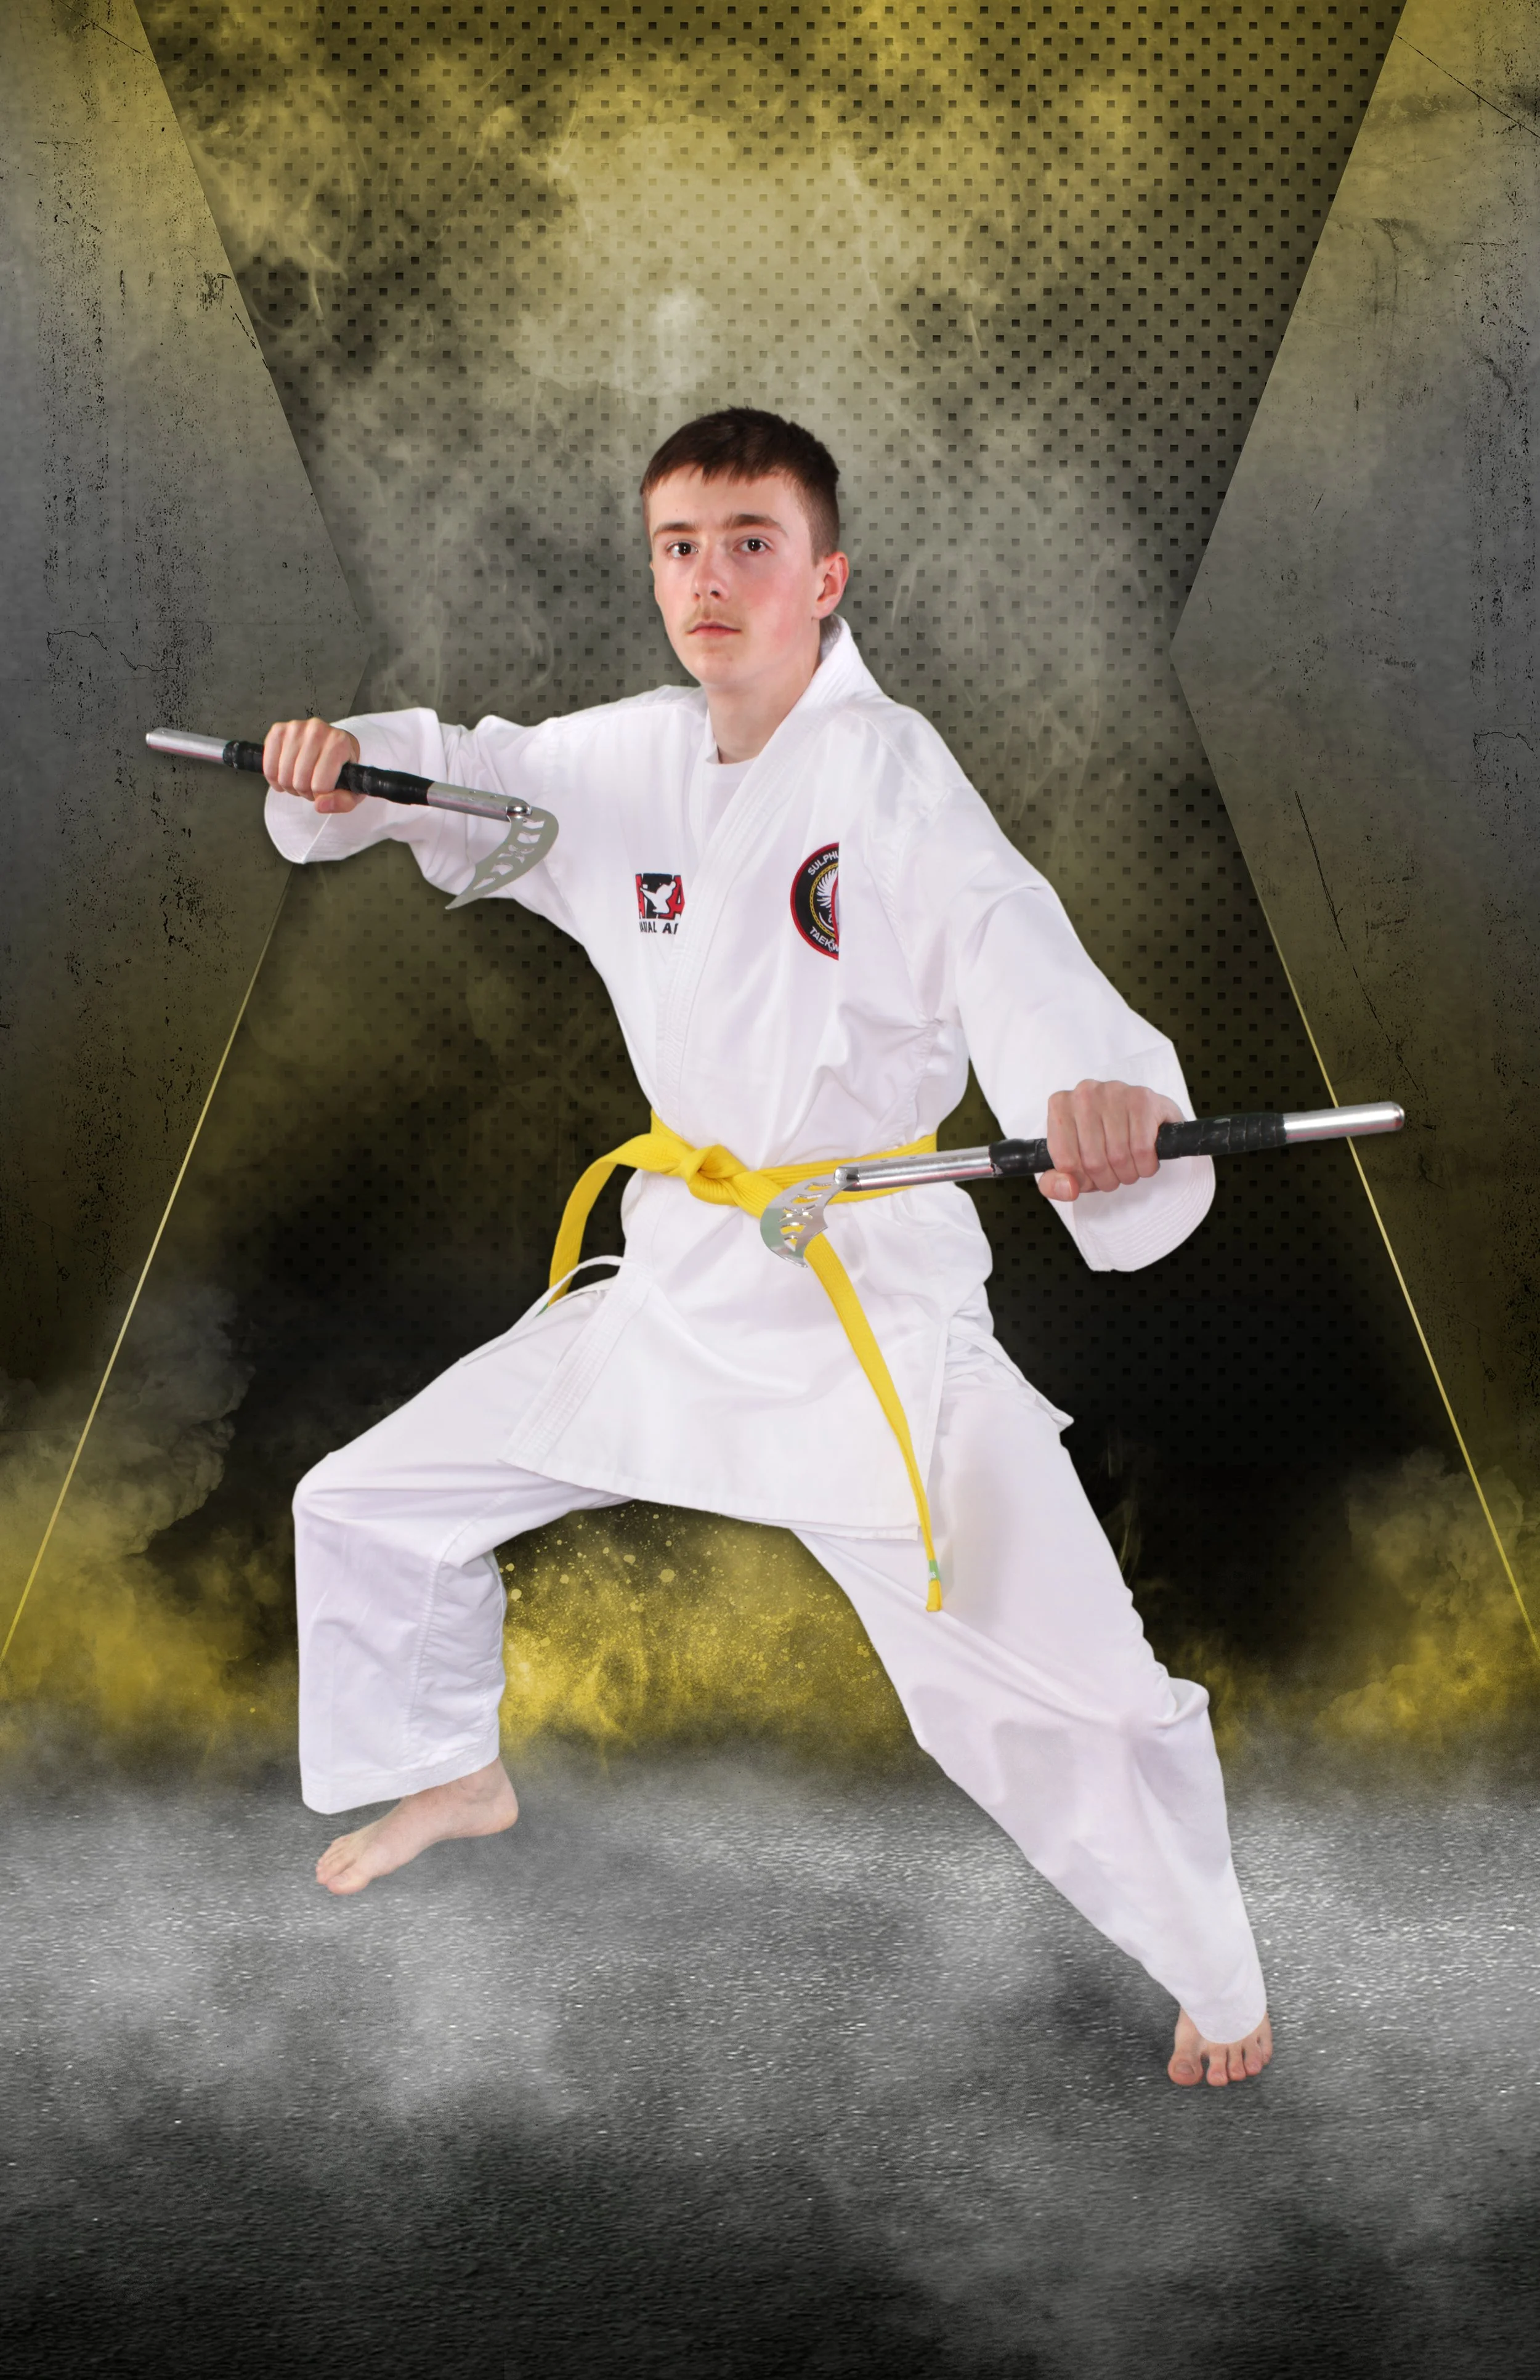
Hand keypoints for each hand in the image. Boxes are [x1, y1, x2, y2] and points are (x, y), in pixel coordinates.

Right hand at [262, 718, 363, 811]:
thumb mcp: (352, 789)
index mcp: (339, 743)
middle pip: (300, 781)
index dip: (321, 795)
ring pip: (284, 776)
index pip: (320, 785)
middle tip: (311, 785)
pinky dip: (274, 777)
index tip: (325, 789)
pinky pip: (268, 766)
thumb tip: (320, 805)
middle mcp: (317, 730)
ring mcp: (296, 728)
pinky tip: (285, 774)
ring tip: (301, 779)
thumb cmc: (342, 767)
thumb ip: (342, 802)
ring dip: (290, 785)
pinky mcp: (278, 730)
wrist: (333, 744)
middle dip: (305, 791)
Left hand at [1036, 1079, 1183, 1202]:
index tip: (1090, 1176)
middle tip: (1113, 1174)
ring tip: (1129, 1166)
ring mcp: (1114, 1092)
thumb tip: (1069, 1189)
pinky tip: (1144, 1158)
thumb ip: (1054, 1183)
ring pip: (1119, 1157)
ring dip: (1128, 1174)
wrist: (1143, 1117)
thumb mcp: (1069, 1163)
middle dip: (1107, 1179)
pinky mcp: (1142, 1099)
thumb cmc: (1101, 1139)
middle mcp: (1084, 1094)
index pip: (1066, 1162)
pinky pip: (1142, 1149)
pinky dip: (1146, 1165)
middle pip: (1093, 1162)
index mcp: (1060, 1106)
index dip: (1082, 1179)